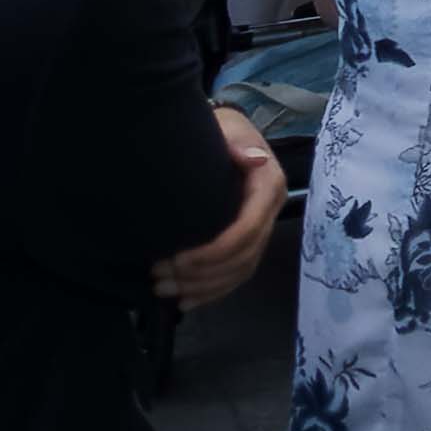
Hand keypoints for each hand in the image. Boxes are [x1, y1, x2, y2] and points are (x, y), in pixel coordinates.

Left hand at [153, 111, 284, 307]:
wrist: (226, 135)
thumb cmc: (222, 130)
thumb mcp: (228, 128)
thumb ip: (237, 142)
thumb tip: (254, 158)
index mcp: (268, 187)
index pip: (248, 229)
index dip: (214, 252)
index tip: (177, 259)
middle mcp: (270, 211)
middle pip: (243, 257)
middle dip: (202, 274)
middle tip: (161, 278)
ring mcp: (260, 228)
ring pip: (239, 271)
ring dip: (203, 287)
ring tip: (164, 290)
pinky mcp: (247, 240)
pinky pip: (236, 274)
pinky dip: (212, 291)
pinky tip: (185, 301)